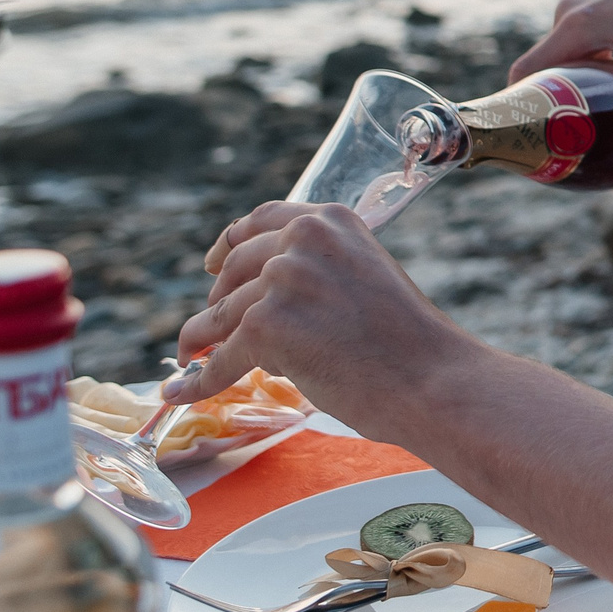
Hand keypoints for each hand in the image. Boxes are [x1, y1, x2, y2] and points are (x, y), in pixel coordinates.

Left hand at [166, 201, 474, 440]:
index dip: (229, 244)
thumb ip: (319, 271)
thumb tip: (260, 297)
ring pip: (220, 316)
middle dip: (216, 300)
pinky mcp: (265, 325)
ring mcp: (281, 280)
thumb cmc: (408, 343)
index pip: (261, 220)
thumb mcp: (364, 277)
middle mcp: (302, 239)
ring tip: (190, 359)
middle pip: (234, 269)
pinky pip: (220, 359)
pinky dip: (200, 381)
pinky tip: (183, 391)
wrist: (430, 379)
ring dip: (201, 340)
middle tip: (207, 328)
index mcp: (330, 220)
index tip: (212, 265)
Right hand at [510, 0, 612, 169]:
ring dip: (566, 90)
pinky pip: (574, 48)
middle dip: (549, 106)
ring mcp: (582, 9)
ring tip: (580, 130)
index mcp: (579, 26)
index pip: (526, 72)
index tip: (530, 141)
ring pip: (560, 60)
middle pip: (543, 70)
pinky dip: (579, 74)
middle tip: (563, 147)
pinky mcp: (596, 10)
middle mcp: (572, 14)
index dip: (521, 107)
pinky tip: (598, 102)